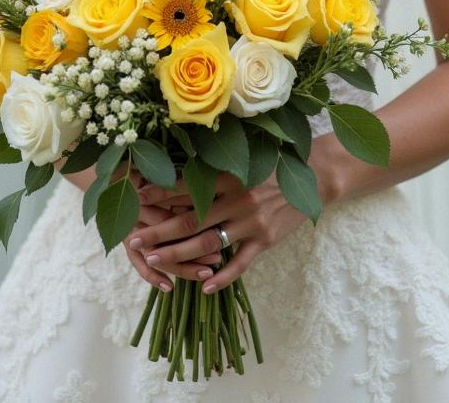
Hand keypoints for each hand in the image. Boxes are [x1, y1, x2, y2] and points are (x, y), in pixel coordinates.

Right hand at [63, 165, 220, 291]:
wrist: (111, 172)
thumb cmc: (142, 167)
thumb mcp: (158, 170)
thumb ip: (178, 181)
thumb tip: (211, 189)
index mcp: (147, 191)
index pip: (174, 213)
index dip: (197, 223)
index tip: (220, 230)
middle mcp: (136, 211)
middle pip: (169, 236)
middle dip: (195, 249)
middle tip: (218, 259)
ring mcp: (128, 228)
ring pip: (157, 255)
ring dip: (182, 267)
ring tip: (206, 274)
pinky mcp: (123, 240)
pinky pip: (136, 262)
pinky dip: (151, 276)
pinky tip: (168, 288)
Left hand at [130, 171, 307, 292]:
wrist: (313, 176)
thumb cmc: (272, 165)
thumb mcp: (244, 162)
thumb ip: (216, 172)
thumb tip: (181, 178)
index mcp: (228, 176)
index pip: (187, 186)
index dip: (161, 193)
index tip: (137, 197)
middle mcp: (237, 198)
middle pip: (190, 218)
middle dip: (159, 230)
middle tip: (135, 240)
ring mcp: (251, 222)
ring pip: (208, 242)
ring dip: (179, 254)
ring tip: (154, 261)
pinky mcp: (265, 240)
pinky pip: (240, 263)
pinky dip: (222, 277)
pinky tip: (204, 286)